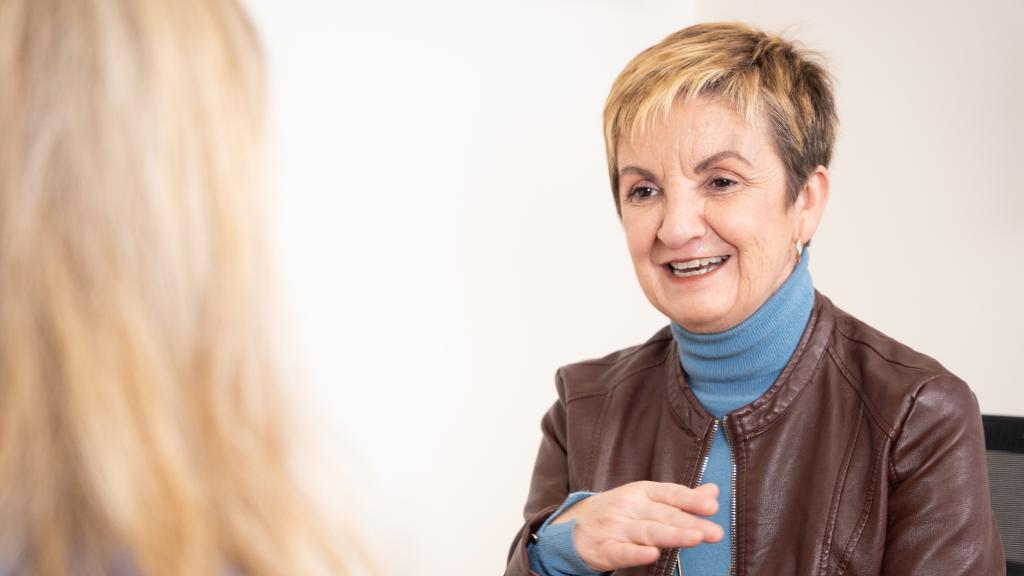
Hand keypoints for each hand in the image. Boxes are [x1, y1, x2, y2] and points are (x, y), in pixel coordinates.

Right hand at [551, 481, 722, 571]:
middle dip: (690, 523)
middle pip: (664, 515)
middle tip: (714, 532)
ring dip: (672, 535)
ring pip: (647, 532)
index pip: (669, 493)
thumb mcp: (645, 499)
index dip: (691, 499)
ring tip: (695, 538)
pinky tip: (652, 555)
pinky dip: (637, 553)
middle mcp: (629, 507)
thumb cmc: (617, 513)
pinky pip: (622, 552)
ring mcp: (616, 528)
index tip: (712, 506)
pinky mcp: (605, 549)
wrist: (572, 527)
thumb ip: (680, 498)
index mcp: (641, 492)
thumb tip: (713, 493)